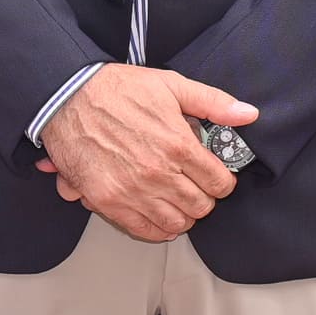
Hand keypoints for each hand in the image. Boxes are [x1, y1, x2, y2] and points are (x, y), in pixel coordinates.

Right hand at [37, 64, 253, 242]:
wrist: (67, 98)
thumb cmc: (116, 89)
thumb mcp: (171, 85)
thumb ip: (213, 102)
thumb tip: (248, 114)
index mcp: (178, 145)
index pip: (219, 183)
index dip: (222, 182)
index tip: (216, 177)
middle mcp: (159, 174)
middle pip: (201, 207)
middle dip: (204, 198)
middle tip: (197, 188)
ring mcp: (133, 191)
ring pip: (176, 223)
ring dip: (183, 215)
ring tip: (179, 202)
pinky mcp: (108, 202)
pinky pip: (144, 230)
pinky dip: (158, 230)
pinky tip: (160, 218)